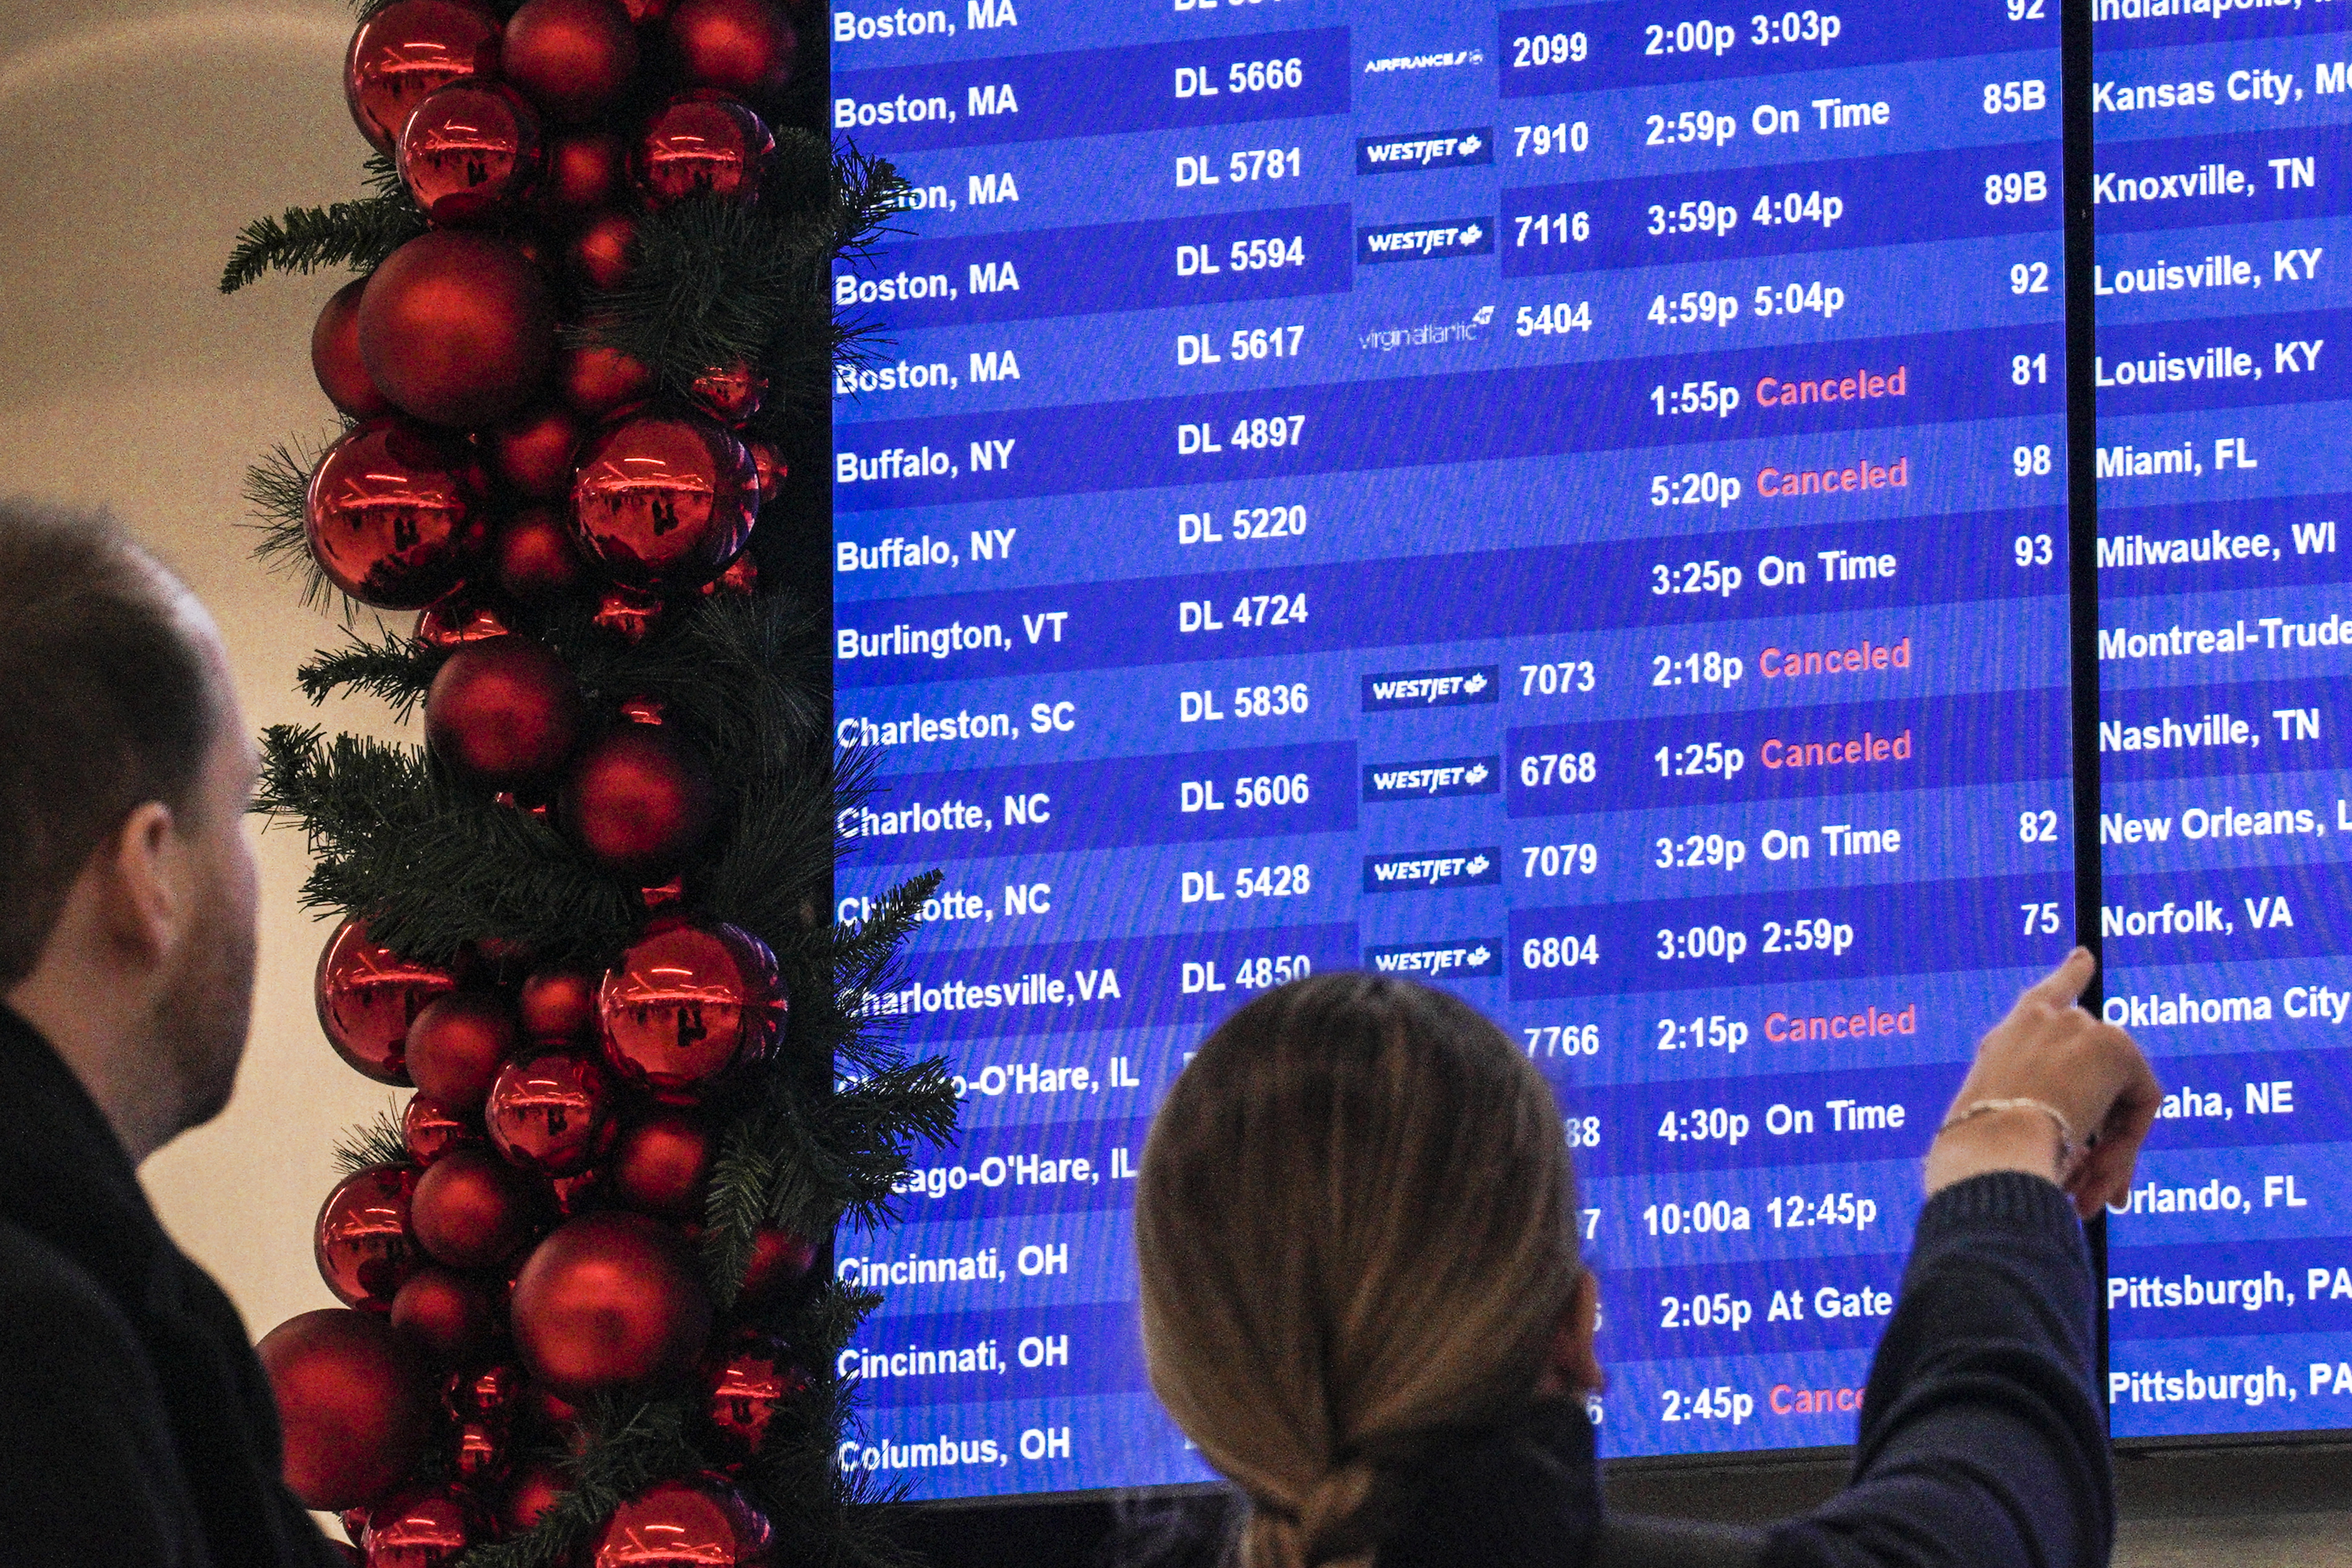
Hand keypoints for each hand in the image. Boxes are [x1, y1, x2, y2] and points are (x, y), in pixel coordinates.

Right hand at [1925, 948, 2162, 1218]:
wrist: (1993, 1148)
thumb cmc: (1982, 1154)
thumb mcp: (2004, 1129)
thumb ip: (2041, 1121)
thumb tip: (2089, 1165)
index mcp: (2007, 1038)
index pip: (2049, 993)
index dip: (2072, 973)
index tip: (2085, 956)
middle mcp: (2044, 1020)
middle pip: (2100, 1067)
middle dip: (2105, 1135)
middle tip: (2097, 1188)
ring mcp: (2079, 1026)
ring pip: (2119, 1095)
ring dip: (2112, 1153)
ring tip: (2092, 1196)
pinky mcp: (2113, 1045)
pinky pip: (2140, 1105)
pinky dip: (2129, 1145)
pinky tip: (2104, 1176)